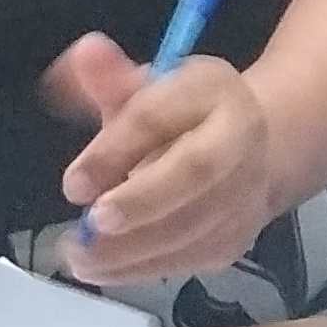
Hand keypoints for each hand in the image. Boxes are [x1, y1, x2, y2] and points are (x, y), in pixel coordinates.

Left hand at [43, 36, 276, 285]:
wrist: (253, 151)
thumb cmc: (182, 117)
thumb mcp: (145, 87)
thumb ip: (109, 77)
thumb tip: (82, 56)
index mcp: (211, 90)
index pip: (159, 115)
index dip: (115, 149)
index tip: (74, 184)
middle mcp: (239, 140)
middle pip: (195, 171)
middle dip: (141, 200)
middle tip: (91, 223)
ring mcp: (245, 194)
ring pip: (194, 225)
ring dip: (134, 247)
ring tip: (82, 257)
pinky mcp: (237, 238)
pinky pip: (190, 260)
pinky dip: (143, 269)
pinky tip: (104, 270)